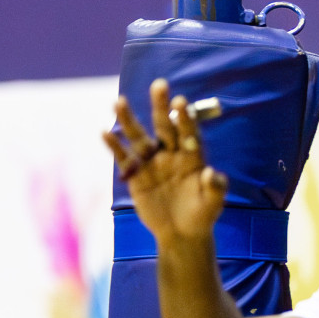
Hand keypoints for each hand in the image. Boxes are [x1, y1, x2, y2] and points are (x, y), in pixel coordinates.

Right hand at [102, 80, 226, 243]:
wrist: (181, 232)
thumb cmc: (201, 214)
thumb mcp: (212, 204)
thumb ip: (214, 188)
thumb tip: (211, 173)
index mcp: (192, 156)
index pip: (188, 133)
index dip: (185, 119)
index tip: (180, 102)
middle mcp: (171, 153)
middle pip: (164, 126)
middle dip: (160, 106)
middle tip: (159, 85)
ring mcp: (152, 162)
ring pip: (139, 136)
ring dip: (129, 119)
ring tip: (119, 101)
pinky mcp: (135, 174)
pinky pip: (123, 157)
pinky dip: (114, 146)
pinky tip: (104, 132)